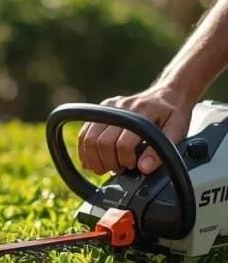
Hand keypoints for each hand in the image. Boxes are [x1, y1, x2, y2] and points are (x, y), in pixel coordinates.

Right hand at [77, 87, 194, 175]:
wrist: (170, 92)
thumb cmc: (174, 114)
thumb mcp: (177, 132)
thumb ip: (161, 151)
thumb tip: (143, 169)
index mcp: (143, 111)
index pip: (124, 143)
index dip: (125, 160)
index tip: (133, 165)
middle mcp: (123, 107)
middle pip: (103, 141)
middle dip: (108, 162)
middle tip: (118, 169)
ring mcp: (109, 106)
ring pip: (89, 138)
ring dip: (93, 159)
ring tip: (104, 168)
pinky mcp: (102, 109)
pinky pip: (84, 133)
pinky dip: (84, 151)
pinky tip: (91, 161)